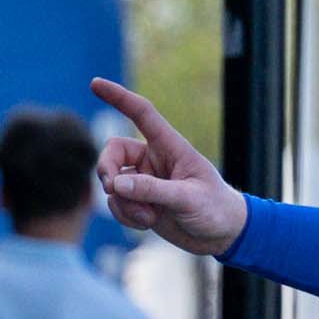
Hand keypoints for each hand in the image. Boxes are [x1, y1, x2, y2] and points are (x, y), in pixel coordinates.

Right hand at [90, 78, 248, 257]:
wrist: (223, 235)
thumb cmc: (216, 209)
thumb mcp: (188, 199)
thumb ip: (153, 190)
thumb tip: (116, 185)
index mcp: (171, 147)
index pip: (142, 114)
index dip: (119, 98)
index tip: (96, 84)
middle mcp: (154, 160)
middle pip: (113, 152)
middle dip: (107, 170)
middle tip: (113, 188)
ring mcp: (145, 181)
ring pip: (113, 183)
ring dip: (123, 202)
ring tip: (148, 217)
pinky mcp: (140, 201)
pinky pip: (117, 203)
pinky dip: (125, 214)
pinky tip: (146, 223)